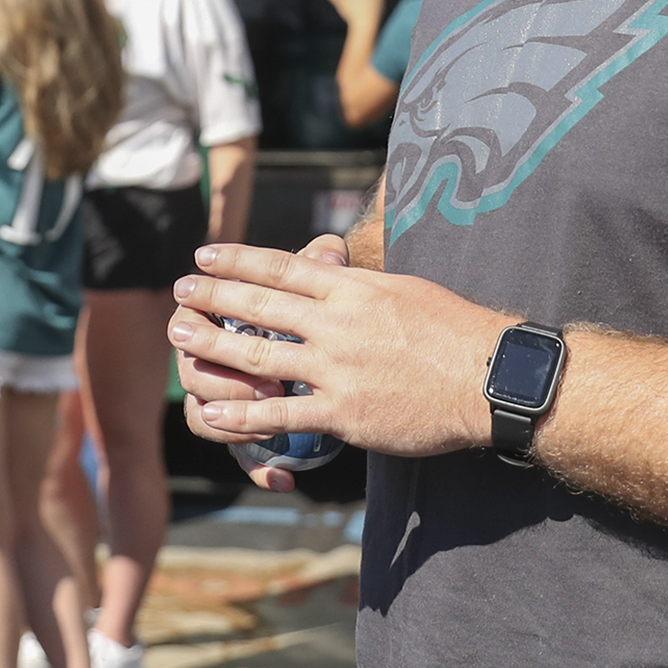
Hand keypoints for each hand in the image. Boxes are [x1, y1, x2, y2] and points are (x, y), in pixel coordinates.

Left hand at [169, 240, 505, 476]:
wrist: (488, 378)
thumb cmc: (454, 330)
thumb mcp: (403, 286)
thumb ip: (358, 282)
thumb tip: (331, 267)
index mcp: (351, 288)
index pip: (281, 267)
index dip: (237, 260)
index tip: (206, 254)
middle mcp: (336, 323)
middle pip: (260, 305)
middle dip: (214, 297)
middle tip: (179, 292)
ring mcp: (336, 368)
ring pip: (259, 354)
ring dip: (213, 347)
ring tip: (179, 340)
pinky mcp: (343, 413)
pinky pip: (280, 413)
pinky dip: (242, 413)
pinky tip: (212, 412)